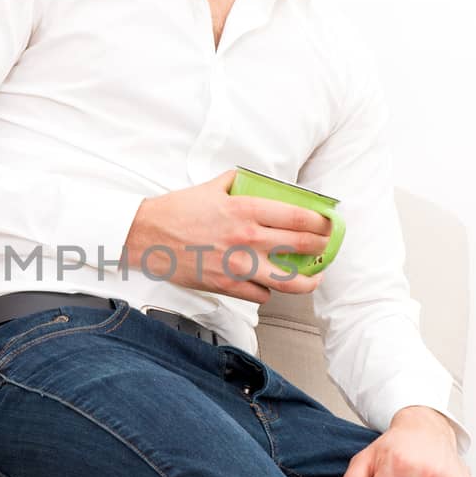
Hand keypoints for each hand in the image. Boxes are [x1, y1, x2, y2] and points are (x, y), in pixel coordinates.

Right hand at [122, 170, 331, 304]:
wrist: (147, 236)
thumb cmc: (177, 211)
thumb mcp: (211, 187)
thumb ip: (238, 183)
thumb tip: (256, 181)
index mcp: (246, 210)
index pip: (299, 217)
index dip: (321, 222)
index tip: (328, 223)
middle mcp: (247, 238)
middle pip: (301, 246)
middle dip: (322, 247)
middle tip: (326, 246)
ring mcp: (239, 265)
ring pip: (289, 281)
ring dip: (308, 280)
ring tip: (314, 278)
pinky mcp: (227, 285)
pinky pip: (261, 295)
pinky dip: (267, 290)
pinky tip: (267, 284)